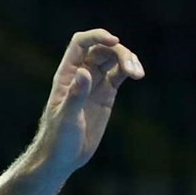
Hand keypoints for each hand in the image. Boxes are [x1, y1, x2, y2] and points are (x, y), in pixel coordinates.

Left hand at [26, 29, 142, 181]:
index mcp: (66, 74)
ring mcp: (95, 84)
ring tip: (138, 74)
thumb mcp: (66, 118)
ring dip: (128, 60)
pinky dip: (130, 71)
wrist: (62, 158)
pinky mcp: (106, 95)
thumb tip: (84, 72)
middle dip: (119, 52)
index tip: (115, 41)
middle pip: (102, 49)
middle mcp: (81, 74)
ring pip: (113, 60)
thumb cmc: (57, 139)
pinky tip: (137, 75)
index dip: (97, 36)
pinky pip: (119, 74)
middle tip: (131, 70)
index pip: (81, 43)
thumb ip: (76, 95)